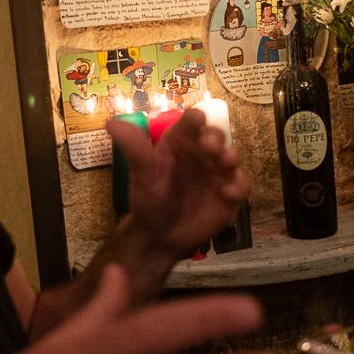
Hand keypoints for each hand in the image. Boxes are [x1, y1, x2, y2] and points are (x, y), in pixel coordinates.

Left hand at [109, 108, 249, 262]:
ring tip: (225, 162)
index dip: (197, 119)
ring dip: (232, 156)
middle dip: (216, 137)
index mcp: (180, 141)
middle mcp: (202, 152)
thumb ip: (133, 148)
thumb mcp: (141, 172)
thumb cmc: (149, 198)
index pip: (192, 122)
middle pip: (216, 135)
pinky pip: (241, 184)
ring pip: (232, 155)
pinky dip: (239, 185)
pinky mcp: (230, 193)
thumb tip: (111, 123)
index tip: (198, 121)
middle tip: (210, 147)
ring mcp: (218, 172)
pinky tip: (228, 192)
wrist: (159, 234)